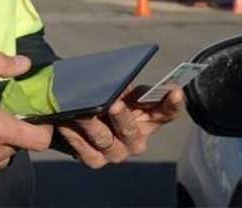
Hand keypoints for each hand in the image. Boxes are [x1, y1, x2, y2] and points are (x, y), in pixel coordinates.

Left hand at [55, 84, 184, 168]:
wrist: (81, 111)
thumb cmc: (107, 95)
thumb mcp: (119, 88)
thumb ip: (125, 85)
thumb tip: (119, 82)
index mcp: (150, 118)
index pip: (168, 112)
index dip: (173, 103)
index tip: (175, 90)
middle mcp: (137, 140)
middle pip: (131, 130)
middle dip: (122, 117)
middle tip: (114, 104)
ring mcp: (117, 152)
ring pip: (106, 141)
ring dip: (92, 125)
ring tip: (82, 111)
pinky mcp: (96, 160)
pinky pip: (86, 151)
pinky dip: (75, 137)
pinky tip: (66, 123)